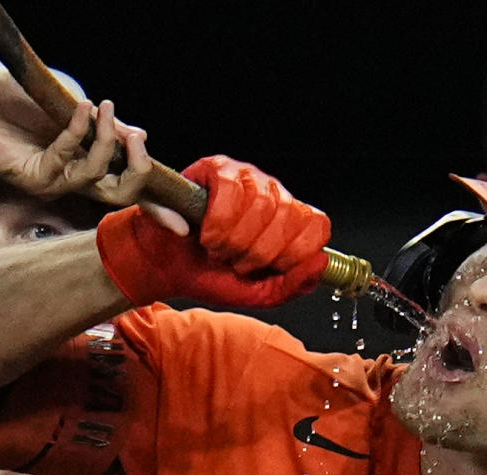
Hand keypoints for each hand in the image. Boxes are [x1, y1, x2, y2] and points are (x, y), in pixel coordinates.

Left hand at [0, 70, 153, 205]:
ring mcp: (55, 183)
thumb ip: (107, 129)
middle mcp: (76, 181)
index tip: (185, 227)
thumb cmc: (20, 102)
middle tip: (136, 140)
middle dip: (137, 168)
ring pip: (98, 177)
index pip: (131, 192)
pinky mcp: (34, 178)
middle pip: (123, 194)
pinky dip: (76, 131)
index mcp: (90, 167)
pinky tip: (78, 109)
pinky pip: (68, 158)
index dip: (157, 210)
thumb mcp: (75, 110)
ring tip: (103, 109)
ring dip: (107, 140)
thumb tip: (143, 137)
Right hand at [96, 157, 330, 307]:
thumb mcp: (258, 293)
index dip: (295, 253)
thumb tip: (321, 263)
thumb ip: (294, 285)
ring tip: (219, 249)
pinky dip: (217, 224)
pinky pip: (231, 192)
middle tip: (237, 261)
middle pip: (289, 217)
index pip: (317, 226)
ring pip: (262, 206)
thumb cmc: (211, 274)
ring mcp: (248, 177)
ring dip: (234, 241)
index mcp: (290, 221)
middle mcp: (274, 194)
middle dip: (258, 253)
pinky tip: (206, 233)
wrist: (166, 267)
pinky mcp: (218, 168)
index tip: (270, 268)